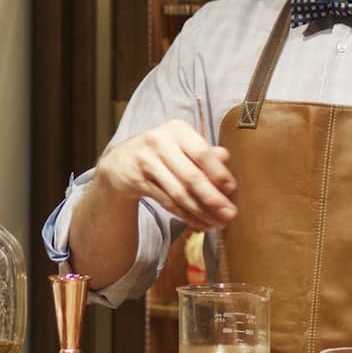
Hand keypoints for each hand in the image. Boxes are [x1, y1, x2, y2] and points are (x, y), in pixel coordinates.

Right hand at [94, 118, 236, 230]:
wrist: (120, 162)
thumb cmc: (161, 152)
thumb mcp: (181, 144)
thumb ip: (203, 151)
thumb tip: (225, 156)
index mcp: (176, 129)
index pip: (201, 152)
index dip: (218, 172)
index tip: (231, 189)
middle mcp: (159, 142)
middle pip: (190, 176)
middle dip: (212, 198)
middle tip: (229, 214)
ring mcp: (146, 162)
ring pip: (178, 193)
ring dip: (200, 211)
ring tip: (217, 223)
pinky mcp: (137, 181)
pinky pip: (167, 202)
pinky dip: (186, 215)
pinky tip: (200, 223)